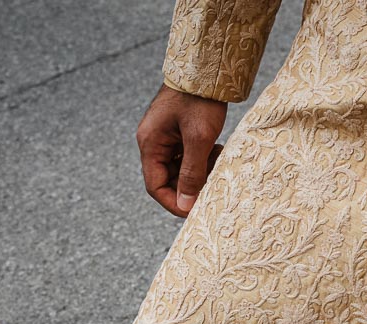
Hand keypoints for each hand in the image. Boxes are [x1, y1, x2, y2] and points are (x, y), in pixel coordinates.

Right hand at [136, 83, 227, 216]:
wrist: (207, 70)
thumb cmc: (200, 100)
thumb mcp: (199, 139)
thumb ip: (192, 173)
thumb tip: (186, 205)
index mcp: (150, 143)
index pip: (155, 186)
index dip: (175, 203)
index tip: (196, 210)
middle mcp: (153, 142)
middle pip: (168, 179)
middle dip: (191, 186)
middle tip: (213, 182)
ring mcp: (165, 137)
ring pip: (180, 169)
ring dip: (199, 172)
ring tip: (216, 159)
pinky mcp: (178, 132)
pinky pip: (187, 157)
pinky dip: (202, 160)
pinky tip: (216, 151)